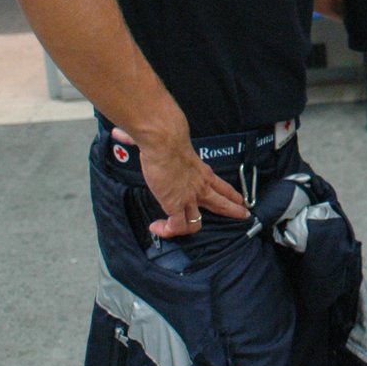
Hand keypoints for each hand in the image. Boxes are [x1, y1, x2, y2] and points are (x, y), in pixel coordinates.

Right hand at [111, 126, 249, 236]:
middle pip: (222, 202)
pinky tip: (157, 228)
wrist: (165, 142)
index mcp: (201, 171)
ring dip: (193, 229)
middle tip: (243, 215)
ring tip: (184, 233)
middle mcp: (199, 186)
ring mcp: (189, 197)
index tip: (241, 199)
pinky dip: (168, 230)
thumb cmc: (164, 138)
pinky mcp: (176, 205)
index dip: (232, 193)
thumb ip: (145, 141)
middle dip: (233, 210)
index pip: (222, 185)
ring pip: (199, 221)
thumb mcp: (166, 143)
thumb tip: (122, 133)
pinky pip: (177, 227)